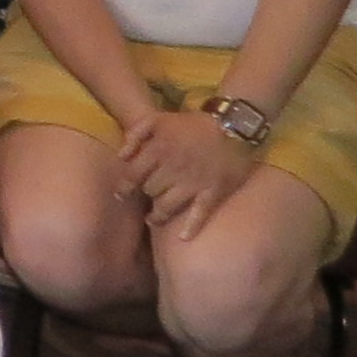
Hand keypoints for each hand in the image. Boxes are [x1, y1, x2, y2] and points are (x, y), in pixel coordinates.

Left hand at [120, 106, 257, 239]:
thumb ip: (135, 134)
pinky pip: (200, 213)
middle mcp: (173, 169)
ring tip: (154, 219)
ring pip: (167, 206)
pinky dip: (191, 226)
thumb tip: (121, 157)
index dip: (124, 186)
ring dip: (158, 215)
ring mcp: (194, 182)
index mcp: (158, 150)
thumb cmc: (193, 122)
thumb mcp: (159, 118)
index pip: (133, 175)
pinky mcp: (213, 191)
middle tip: (146, 199)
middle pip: (149, 191)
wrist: (235, 125)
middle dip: (146, 194)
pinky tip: (183, 237)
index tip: (121, 194)